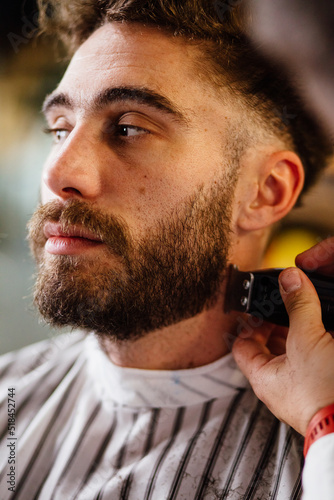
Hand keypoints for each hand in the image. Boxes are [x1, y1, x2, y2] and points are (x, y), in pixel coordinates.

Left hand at [232, 238, 333, 435]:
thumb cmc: (324, 393)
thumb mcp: (307, 340)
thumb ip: (298, 306)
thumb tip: (289, 278)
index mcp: (263, 377)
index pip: (242, 344)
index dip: (248, 321)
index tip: (261, 304)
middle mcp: (279, 386)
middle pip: (269, 348)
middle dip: (279, 324)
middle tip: (289, 305)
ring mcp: (301, 391)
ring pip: (294, 355)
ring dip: (300, 333)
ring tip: (310, 317)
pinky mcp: (321, 390)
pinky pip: (312, 363)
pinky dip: (315, 346)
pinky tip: (326, 334)